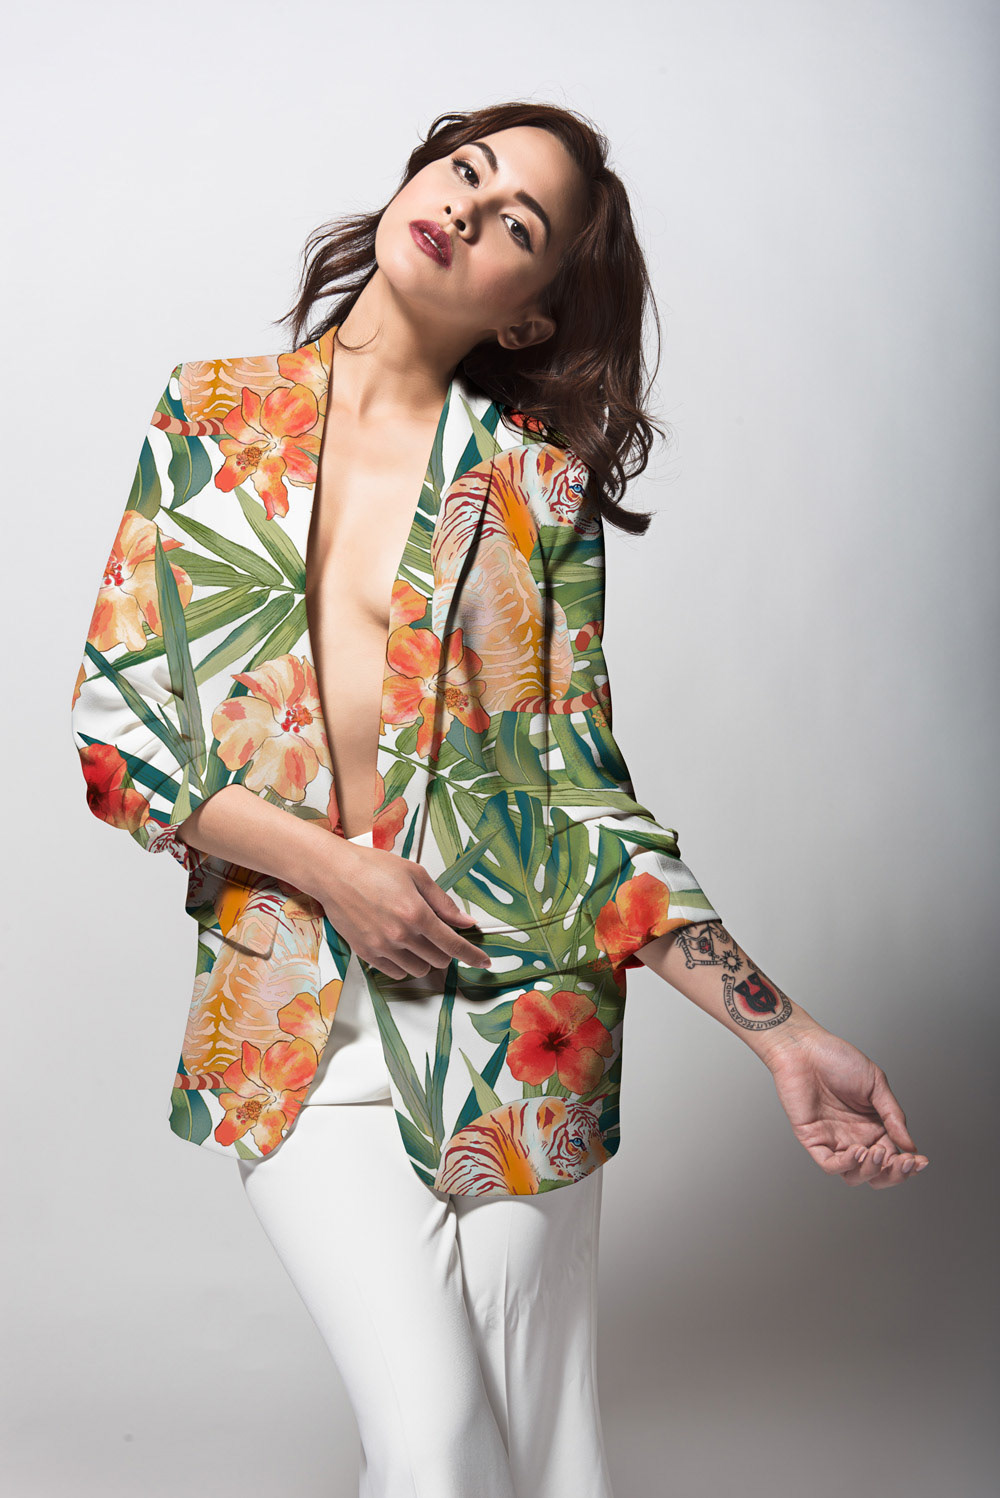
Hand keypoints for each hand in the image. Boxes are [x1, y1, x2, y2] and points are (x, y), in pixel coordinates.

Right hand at [315, 843, 492, 980]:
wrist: (334, 873)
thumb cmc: (372, 867)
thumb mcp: (415, 875)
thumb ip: (442, 902)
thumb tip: (464, 921)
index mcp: (417, 913)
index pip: (453, 945)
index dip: (473, 956)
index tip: (484, 962)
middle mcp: (401, 935)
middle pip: (438, 960)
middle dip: (446, 951)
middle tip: (438, 935)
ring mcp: (382, 947)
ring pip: (418, 970)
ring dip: (425, 959)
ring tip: (416, 939)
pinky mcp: (366, 953)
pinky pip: (395, 972)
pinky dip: (404, 964)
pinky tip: (400, 947)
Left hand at [762, 1025, 928, 1188]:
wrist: (805, 1048)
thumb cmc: (837, 1059)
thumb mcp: (876, 1084)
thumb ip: (893, 1115)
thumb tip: (910, 1145)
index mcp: (873, 1126)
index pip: (893, 1157)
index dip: (908, 1165)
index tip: (920, 1161)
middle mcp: (854, 1137)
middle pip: (877, 1173)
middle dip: (894, 1174)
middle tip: (903, 1161)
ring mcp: (834, 1140)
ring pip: (855, 1176)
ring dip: (871, 1171)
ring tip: (876, 1152)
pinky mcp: (813, 1139)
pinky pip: (830, 1165)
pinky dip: (846, 1165)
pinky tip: (858, 1151)